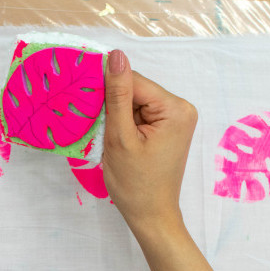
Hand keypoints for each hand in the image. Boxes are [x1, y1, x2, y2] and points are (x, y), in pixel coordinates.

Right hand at [101, 50, 196, 236]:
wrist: (150, 214)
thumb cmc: (135, 183)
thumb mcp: (120, 137)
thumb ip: (117, 95)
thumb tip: (115, 55)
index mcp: (175, 108)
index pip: (134, 81)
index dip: (108, 92)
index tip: (88, 106)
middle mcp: (181, 108)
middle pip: (136, 90)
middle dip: (114, 106)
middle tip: (102, 131)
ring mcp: (176, 118)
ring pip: (135, 102)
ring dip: (118, 116)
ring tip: (111, 139)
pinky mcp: (168, 128)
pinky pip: (140, 114)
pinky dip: (125, 124)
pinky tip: (119, 141)